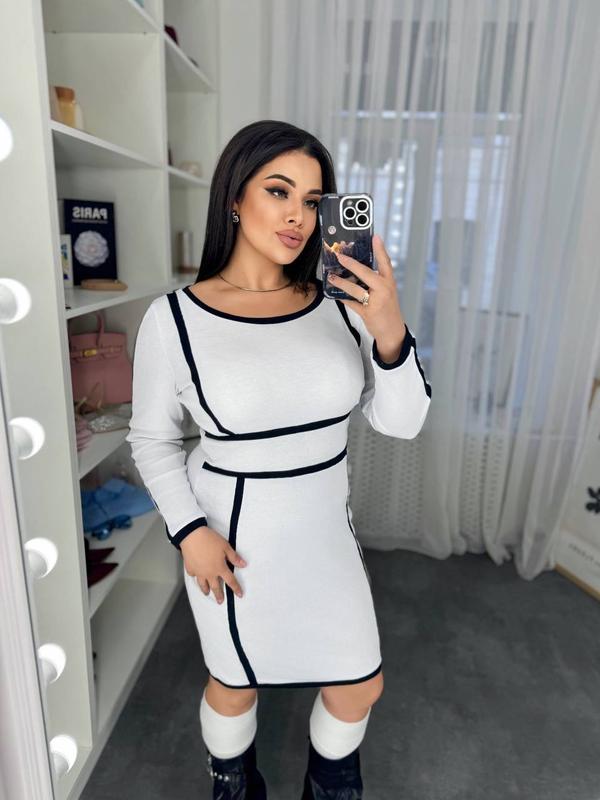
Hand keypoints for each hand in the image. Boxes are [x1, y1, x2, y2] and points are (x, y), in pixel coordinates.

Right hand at [180, 525, 246, 603]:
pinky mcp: (190, 568)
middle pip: (215, 587)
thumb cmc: (209, 539)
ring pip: (203, 584)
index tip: (239, 594)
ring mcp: (198, 572)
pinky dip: (195, 577)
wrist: (192, 536)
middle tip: (220, 601)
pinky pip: (193, 575)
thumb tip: (243, 564)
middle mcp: (209, 572)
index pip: (230, 581)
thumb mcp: (225, 546)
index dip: (236, 588)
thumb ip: (234, 557)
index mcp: (219, 568)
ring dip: (206, 590)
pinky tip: (196, 576)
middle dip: (219, 595)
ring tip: (207, 593)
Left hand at [328, 234, 406, 353]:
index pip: (385, 262)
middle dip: (352, 264)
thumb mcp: (386, 291)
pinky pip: (351, 303)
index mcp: (389, 282)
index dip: (380, 249)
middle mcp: (384, 289)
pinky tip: (335, 294)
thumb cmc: (387, 308)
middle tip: (340, 256)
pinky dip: (343, 298)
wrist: (392, 330)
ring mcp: (376, 301)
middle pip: (366, 273)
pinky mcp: (368, 313)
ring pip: (355, 289)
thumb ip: (375, 281)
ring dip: (341, 282)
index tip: (375, 237)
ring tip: (332, 277)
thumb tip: (357, 269)